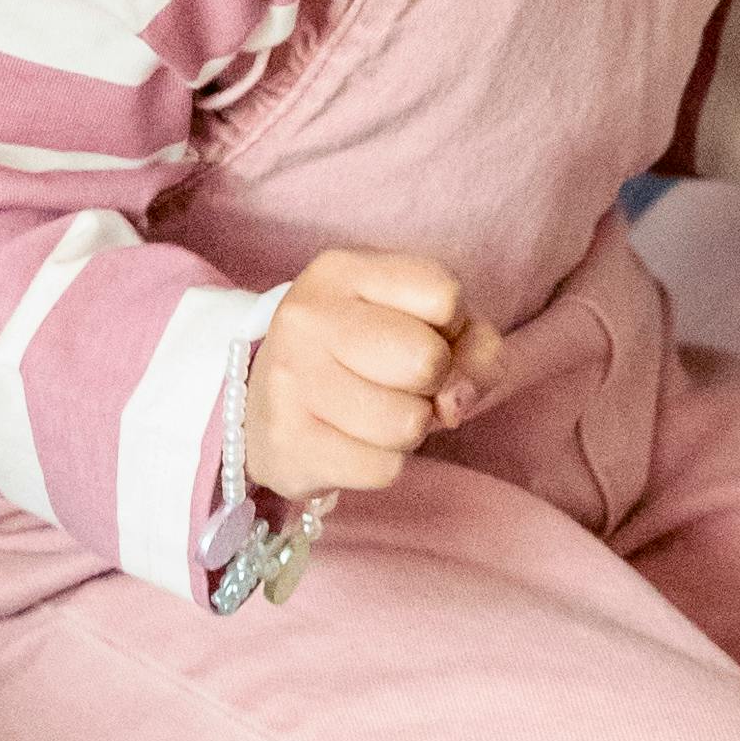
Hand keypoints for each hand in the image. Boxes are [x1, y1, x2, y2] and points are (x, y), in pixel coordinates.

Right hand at [245, 250, 507, 502]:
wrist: (264, 409)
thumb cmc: (365, 357)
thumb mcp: (424, 324)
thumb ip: (475, 347)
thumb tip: (453, 405)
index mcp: (342, 271)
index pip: (444, 296)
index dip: (451, 326)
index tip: (417, 332)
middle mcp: (307, 317)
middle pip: (428, 361)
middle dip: (431, 382)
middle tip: (396, 382)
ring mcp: (290, 380)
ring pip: (409, 424)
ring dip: (408, 429)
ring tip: (374, 413)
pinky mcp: (287, 443)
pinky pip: (384, 468)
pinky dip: (383, 463)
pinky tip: (352, 443)